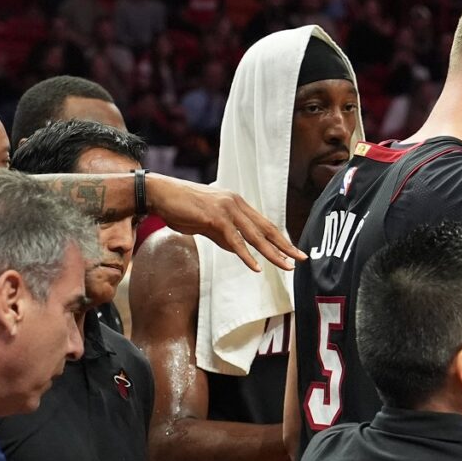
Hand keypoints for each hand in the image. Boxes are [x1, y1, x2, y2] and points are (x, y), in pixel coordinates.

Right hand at [146, 173, 305, 271]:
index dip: (279, 238)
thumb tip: (237, 249)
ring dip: (272, 253)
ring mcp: (226, 210)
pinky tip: (255, 266)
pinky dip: (246, 254)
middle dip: (285, 245)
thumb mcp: (206, 222)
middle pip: (266, 229)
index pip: (263, 223)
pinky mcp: (214, 218)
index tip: (293, 251)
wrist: (160, 194)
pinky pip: (234, 240)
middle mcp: (236, 204)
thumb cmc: (180, 207)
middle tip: (302, 258)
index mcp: (236, 203)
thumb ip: (224, 234)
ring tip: (286, 266)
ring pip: (254, 236)